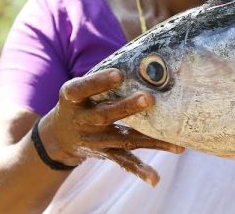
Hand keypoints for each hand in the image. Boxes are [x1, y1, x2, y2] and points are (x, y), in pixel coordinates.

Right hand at [37, 69, 184, 185]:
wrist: (60, 135)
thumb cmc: (81, 100)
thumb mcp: (80, 87)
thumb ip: (103, 76)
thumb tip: (143, 56)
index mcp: (73, 99)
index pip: (83, 88)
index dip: (99, 81)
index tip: (119, 74)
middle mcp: (83, 120)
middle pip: (106, 114)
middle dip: (126, 107)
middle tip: (148, 98)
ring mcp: (96, 140)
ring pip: (125, 139)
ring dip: (150, 140)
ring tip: (175, 142)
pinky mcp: (107, 153)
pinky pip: (125, 162)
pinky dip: (140, 170)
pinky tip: (155, 178)